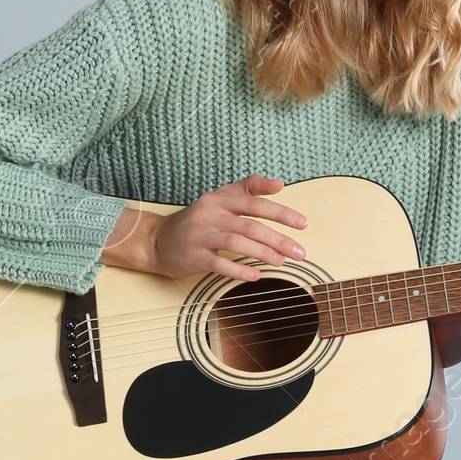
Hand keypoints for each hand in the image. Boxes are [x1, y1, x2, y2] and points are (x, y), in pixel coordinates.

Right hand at [102, 175, 307, 284]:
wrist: (158, 240)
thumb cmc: (196, 221)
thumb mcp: (219, 199)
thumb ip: (248, 188)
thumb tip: (279, 183)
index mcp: (219, 199)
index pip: (254, 201)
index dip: (280, 211)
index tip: (302, 223)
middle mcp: (210, 214)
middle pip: (249, 225)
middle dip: (278, 238)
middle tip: (299, 251)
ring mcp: (200, 235)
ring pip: (236, 243)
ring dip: (262, 253)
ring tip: (281, 262)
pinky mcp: (193, 256)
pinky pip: (218, 263)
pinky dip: (238, 270)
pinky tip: (255, 276)